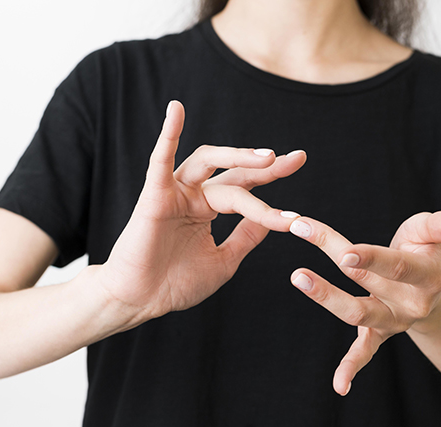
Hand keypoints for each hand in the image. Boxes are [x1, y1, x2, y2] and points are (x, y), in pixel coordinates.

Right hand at [98, 100, 305, 328]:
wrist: (141, 301)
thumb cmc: (176, 284)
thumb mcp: (224, 261)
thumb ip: (245, 237)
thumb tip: (271, 218)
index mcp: (208, 209)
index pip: (245, 185)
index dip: (271, 175)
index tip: (299, 161)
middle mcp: (193, 195)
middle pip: (233, 171)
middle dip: (264, 165)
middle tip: (294, 160)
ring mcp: (174, 193)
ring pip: (206, 162)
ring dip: (236, 156)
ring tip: (267, 157)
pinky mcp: (154, 196)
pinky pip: (160, 161)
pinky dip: (167, 135)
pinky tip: (176, 110)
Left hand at [287, 211, 440, 394]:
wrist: (431, 285)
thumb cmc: (425, 251)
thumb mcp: (431, 234)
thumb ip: (439, 227)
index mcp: (427, 276)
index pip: (397, 267)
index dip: (371, 260)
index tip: (344, 254)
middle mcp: (411, 303)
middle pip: (368, 281)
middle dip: (336, 259)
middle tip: (307, 243)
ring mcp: (394, 321)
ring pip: (358, 313)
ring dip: (326, 297)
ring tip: (298, 276)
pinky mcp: (379, 333)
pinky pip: (365, 352)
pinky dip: (351, 369)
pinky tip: (339, 386)